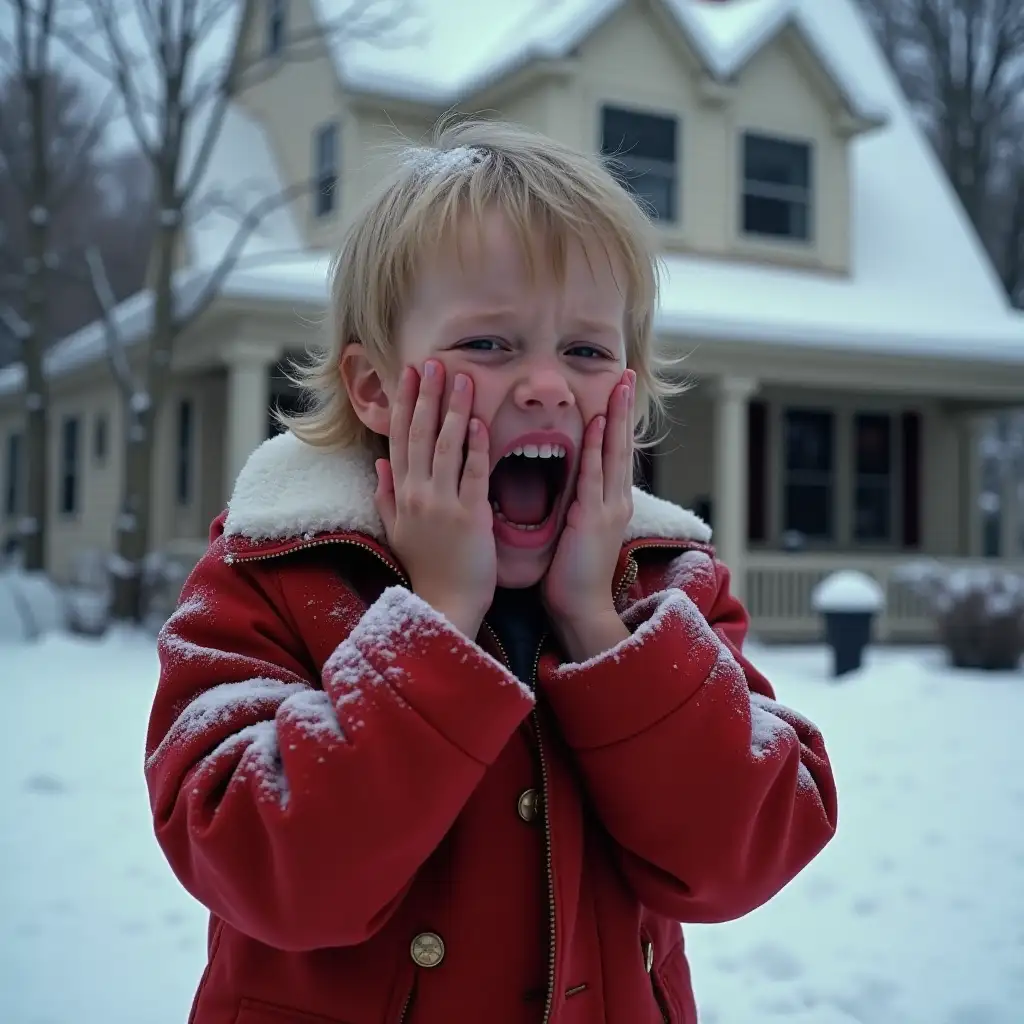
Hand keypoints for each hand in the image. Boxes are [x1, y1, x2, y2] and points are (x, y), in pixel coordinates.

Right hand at [374, 360, 495, 638]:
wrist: (446, 604)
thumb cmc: (426, 568)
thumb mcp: (397, 531)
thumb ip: (387, 496)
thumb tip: (379, 465)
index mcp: (401, 495)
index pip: (399, 439)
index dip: (403, 404)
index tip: (408, 375)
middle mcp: (418, 494)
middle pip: (419, 435)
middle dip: (426, 395)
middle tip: (432, 362)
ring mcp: (443, 504)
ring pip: (445, 447)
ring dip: (452, 409)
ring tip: (459, 377)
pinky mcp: (470, 516)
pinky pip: (472, 473)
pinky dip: (475, 446)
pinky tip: (480, 421)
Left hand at [542, 369, 635, 645]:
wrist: (579, 608)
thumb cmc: (570, 575)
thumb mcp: (576, 532)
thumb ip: (575, 506)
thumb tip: (567, 488)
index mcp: (609, 504)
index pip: (615, 454)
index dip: (616, 422)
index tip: (615, 393)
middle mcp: (615, 501)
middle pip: (622, 445)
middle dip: (623, 409)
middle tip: (625, 376)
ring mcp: (607, 508)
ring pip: (614, 453)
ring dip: (616, 418)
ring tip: (618, 387)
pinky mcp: (593, 518)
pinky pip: (595, 475)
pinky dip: (598, 447)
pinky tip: (598, 423)